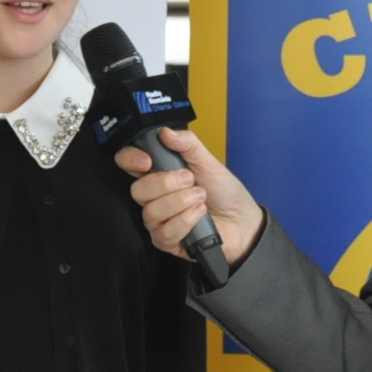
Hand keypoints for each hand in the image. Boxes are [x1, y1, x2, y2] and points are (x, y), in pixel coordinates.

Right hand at [116, 128, 265, 267]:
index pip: (128, 163)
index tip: (148, 161)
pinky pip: (164, 232)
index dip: (131, 160)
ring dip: (180, 202)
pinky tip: (200, 214)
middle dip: (166, 183)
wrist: (243, 220)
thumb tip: (165, 131)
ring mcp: (158, 220)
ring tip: (201, 197)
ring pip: (151, 212)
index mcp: (158, 172)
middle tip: (190, 180)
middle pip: (137, 190)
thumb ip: (187, 144)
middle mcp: (153, 197)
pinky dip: (185, 220)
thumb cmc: (224, 191)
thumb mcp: (208, 161)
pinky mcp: (166, 240)